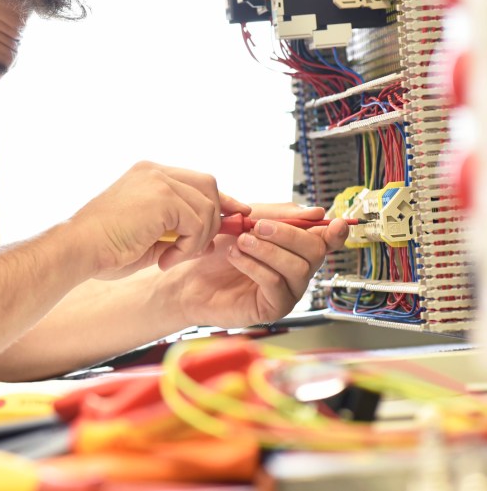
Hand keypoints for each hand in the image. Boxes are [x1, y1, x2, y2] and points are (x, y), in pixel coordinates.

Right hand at [69, 162, 249, 279]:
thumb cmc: (104, 248)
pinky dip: (188, 247)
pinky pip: (197, 223)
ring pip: (207, 207)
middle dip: (216, 216)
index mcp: (148, 175)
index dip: (219, 199)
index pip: (197, 180)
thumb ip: (179, 231)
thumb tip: (212, 239)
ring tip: (172, 258)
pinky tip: (165, 260)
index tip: (235, 217)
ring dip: (198, 239)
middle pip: (209, 184)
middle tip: (202, 248)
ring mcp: (159, 181)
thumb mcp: (149, 236)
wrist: (78, 249)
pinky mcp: (163, 198)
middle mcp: (154, 171)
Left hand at [163, 203, 348, 327]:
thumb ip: (277, 214)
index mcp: (295, 248)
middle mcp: (296, 270)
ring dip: (268, 250)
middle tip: (259, 226)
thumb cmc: (215, 249)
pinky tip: (236, 257)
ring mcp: (287, 291)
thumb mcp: (245, 221)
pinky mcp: (271, 308)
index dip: (335, 233)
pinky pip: (275, 284)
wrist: (186, 275)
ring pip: (297, 268)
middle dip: (288, 234)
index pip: (326, 240)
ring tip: (241, 241)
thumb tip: (315, 213)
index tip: (334, 223)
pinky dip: (255, 266)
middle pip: (315, 251)